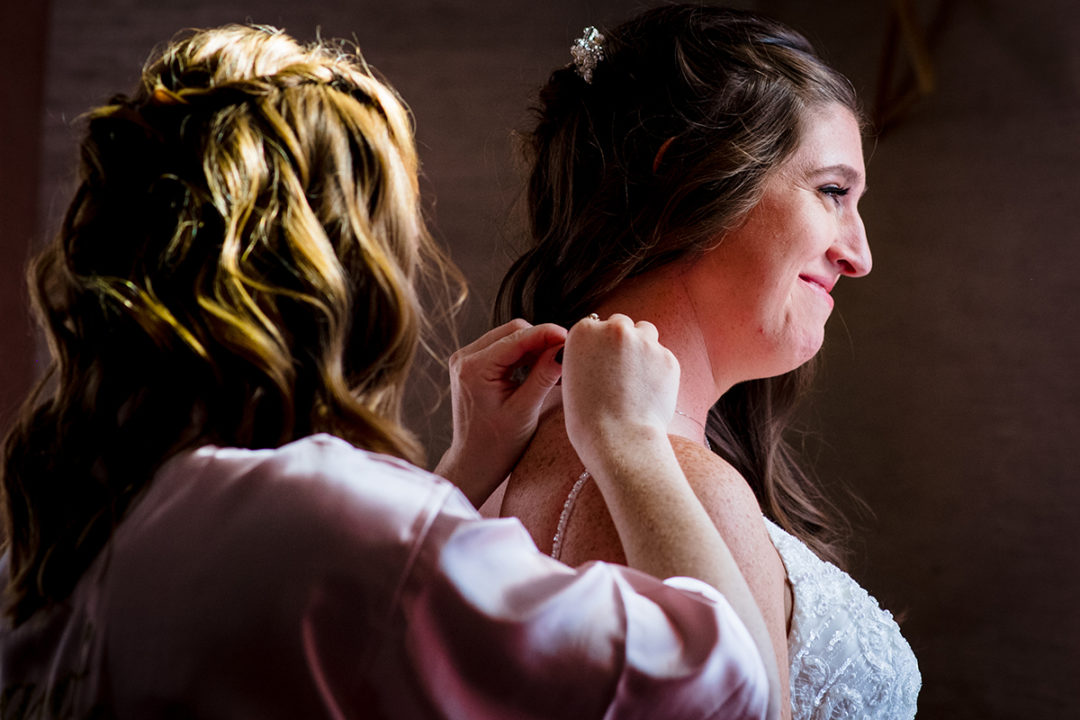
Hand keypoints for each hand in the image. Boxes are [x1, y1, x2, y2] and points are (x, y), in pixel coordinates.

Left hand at [435, 319, 566, 506]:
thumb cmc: (498, 446)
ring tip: (554, 365)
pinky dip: (523, 355)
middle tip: (566, 355)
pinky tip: (540, 369)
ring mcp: (466, 360)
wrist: (473, 463)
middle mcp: (465, 358)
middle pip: (513, 331)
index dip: (548, 334)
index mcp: (474, 368)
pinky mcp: (471, 365)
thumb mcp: (525, 410)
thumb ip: (544, 376)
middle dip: (541, 340)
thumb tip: (565, 348)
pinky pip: (502, 348)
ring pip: (509, 337)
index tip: (573, 338)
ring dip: (534, 347)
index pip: (517, 337)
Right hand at [560, 313, 679, 476]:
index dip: (598, 345)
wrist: (617, 439)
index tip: (600, 363)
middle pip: (621, 324)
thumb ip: (588, 355)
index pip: (593, 325)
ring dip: (642, 346)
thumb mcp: (572, 378)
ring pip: (646, 332)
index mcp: (583, 331)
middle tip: (620, 371)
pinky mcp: (668, 357)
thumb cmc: (587, 418)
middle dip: (621, 341)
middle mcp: (614, 329)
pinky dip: (658, 369)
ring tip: (636, 377)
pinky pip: (662, 355)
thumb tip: (605, 351)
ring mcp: (644, 341)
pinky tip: (649, 392)